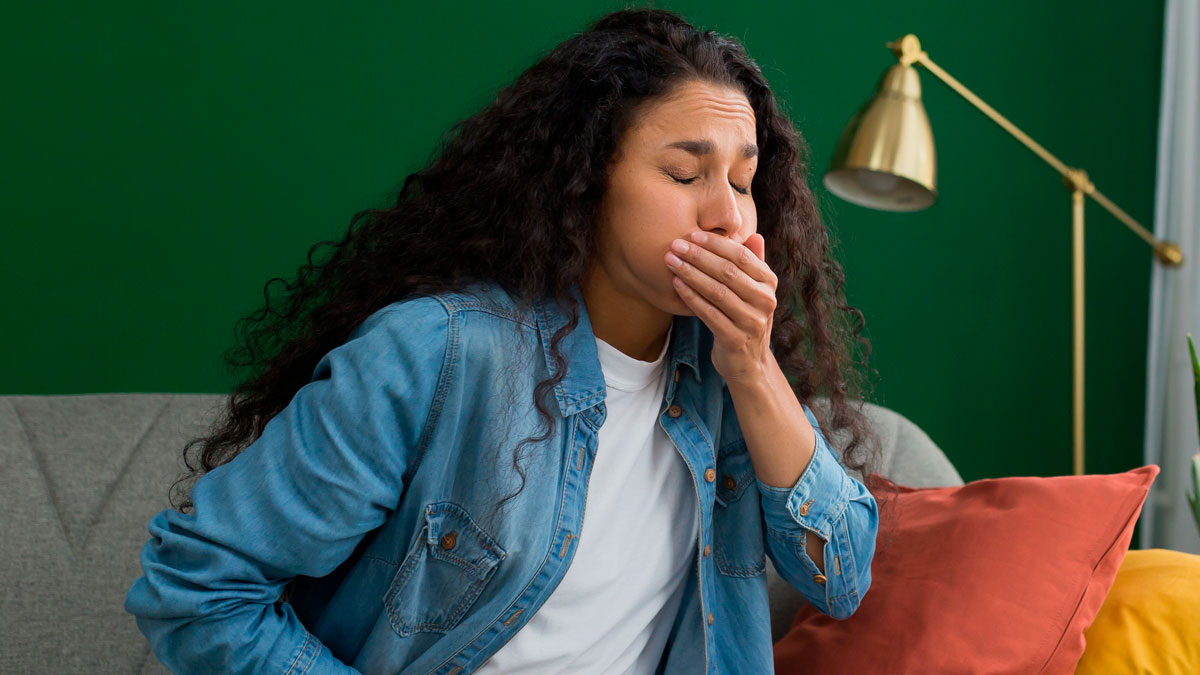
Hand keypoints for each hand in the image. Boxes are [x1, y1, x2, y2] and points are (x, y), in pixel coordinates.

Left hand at [664, 231, 777, 386]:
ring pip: (716, 291)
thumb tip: (754, 235)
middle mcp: (765, 301)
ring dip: (691, 274)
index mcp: (769, 283)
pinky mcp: (735, 339)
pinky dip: (691, 297)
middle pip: (728, 272)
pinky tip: (677, 285)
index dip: (716, 244)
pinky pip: (709, 314)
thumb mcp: (754, 291)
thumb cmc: (745, 318)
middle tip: (675, 245)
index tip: (692, 235)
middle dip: (699, 256)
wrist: (748, 363)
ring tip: (671, 262)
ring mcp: (751, 322)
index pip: (742, 256)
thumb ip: (753, 264)